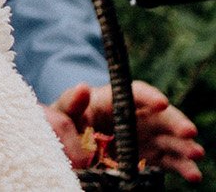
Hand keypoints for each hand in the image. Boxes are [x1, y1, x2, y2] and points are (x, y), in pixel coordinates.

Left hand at [50, 82, 204, 180]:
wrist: (73, 147)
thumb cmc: (70, 123)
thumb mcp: (65, 112)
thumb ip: (70, 102)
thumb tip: (83, 87)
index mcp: (116, 100)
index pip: (136, 93)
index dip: (150, 96)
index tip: (162, 103)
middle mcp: (137, 117)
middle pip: (161, 116)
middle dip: (176, 122)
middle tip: (189, 132)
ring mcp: (147, 137)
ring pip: (171, 139)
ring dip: (185, 146)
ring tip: (196, 154)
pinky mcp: (151, 156)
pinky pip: (171, 161)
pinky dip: (183, 167)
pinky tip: (193, 175)